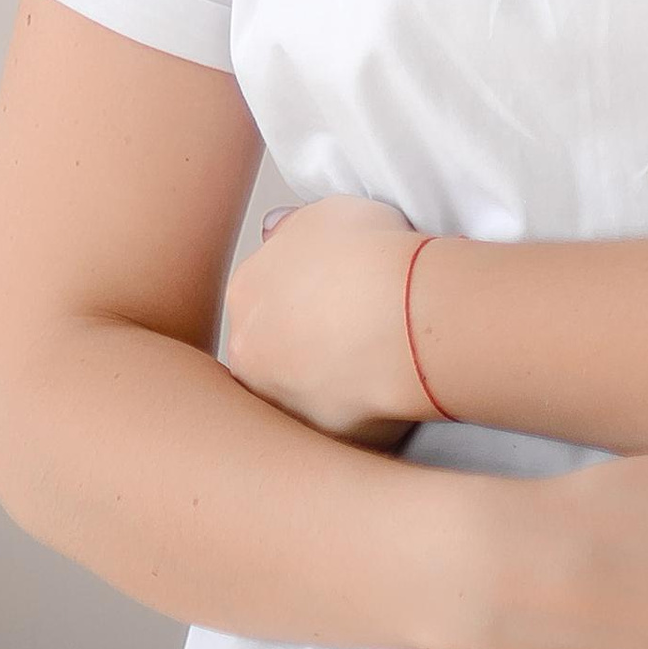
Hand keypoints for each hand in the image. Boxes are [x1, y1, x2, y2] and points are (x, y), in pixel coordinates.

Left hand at [224, 198, 426, 438]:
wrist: (403, 311)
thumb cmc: (371, 256)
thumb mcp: (327, 212)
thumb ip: (295, 229)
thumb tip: (278, 234)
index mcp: (244, 292)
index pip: (261, 298)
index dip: (301, 298)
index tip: (335, 297)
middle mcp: (247, 349)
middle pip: (268, 350)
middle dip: (301, 345)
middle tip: (351, 333)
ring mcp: (277, 399)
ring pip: (295, 392)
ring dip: (322, 383)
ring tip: (371, 365)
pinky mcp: (315, 436)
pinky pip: (333, 428)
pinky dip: (354, 415)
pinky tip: (384, 393)